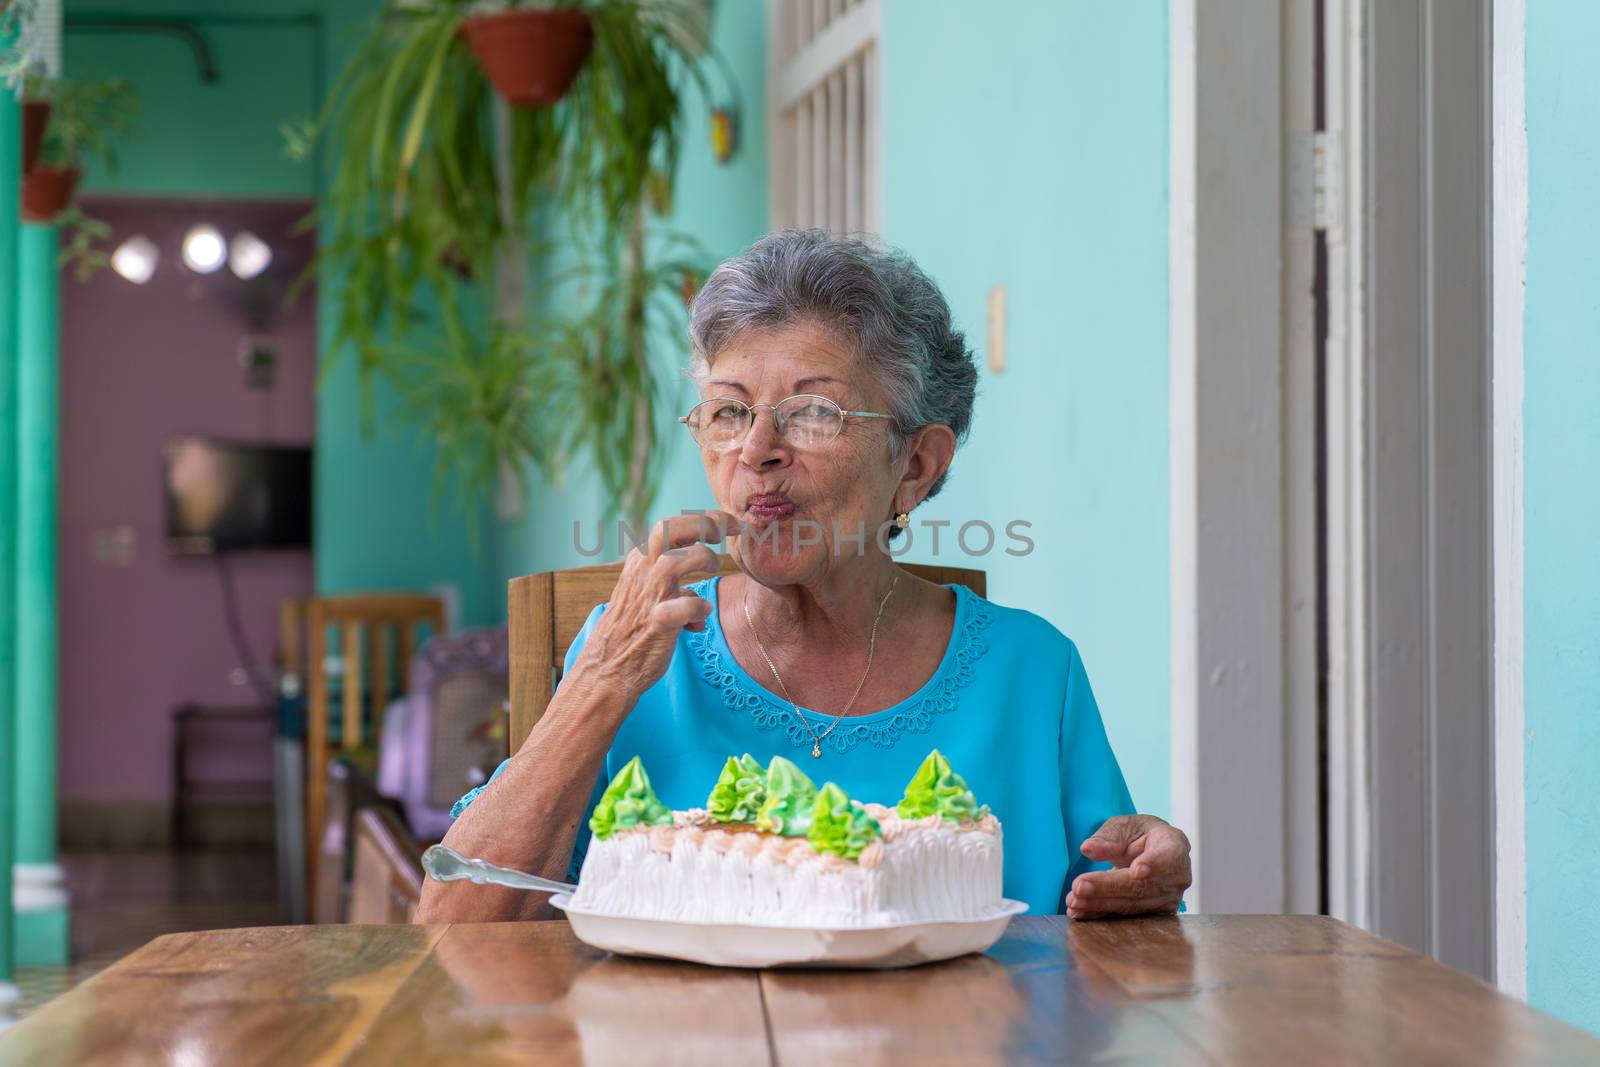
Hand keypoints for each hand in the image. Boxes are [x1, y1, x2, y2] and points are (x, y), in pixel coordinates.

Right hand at [566, 511, 733, 706]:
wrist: (608, 670)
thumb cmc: (633, 631)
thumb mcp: (646, 594)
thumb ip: (669, 580)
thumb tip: (698, 581)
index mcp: (640, 561)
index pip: (671, 526)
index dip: (704, 519)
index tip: (730, 523)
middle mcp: (642, 572)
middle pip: (669, 529)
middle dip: (703, 523)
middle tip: (727, 529)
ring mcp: (648, 597)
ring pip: (676, 560)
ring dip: (703, 560)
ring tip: (713, 572)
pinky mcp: (657, 623)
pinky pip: (685, 606)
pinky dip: (699, 609)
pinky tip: (699, 622)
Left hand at [1066, 814, 1190, 919]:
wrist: (1149, 853)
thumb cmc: (1139, 835)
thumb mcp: (1124, 825)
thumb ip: (1108, 837)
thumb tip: (1088, 849)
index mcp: (1174, 846)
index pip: (1167, 858)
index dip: (1153, 865)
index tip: (1136, 871)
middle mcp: (1177, 876)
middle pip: (1142, 886)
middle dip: (1108, 887)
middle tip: (1079, 886)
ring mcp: (1168, 899)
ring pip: (1132, 905)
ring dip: (1100, 904)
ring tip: (1073, 901)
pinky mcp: (1154, 914)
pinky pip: (1125, 916)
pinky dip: (1100, 914)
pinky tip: (1079, 912)